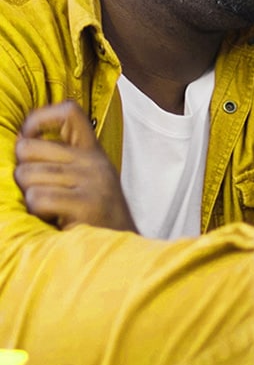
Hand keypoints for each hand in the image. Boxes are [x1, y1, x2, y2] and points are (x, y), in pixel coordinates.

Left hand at [14, 100, 137, 231]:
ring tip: (49, 208)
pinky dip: (36, 212)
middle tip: (37, 189)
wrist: (122, 252)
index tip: (30, 138)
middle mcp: (93, 162)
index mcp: (92, 152)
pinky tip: (53, 218)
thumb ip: (61, 160)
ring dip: (28, 196)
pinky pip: (37, 198)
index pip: (68, 112)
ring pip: (27, 175)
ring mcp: (91, 181)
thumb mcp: (86, 180)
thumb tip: (21, 143)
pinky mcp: (86, 203)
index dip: (39, 119)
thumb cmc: (94, 218)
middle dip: (21, 170)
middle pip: (29, 148)